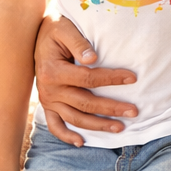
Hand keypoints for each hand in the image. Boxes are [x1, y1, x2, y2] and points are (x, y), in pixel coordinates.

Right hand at [35, 12, 137, 144]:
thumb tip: (93, 58)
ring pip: (74, 118)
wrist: (37, 34)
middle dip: (111, 108)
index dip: (111, 78)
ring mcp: (47, 99)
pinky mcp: (47, 105)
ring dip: (97, 125)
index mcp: (53, 71)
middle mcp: (49, 89)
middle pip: (85, 103)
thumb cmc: (56, 29)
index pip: (88, 78)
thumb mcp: (66, 29)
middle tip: (134, 112)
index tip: (133, 78)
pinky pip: (55, 125)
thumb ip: (79, 43)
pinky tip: (82, 142)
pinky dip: (66, 135)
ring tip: (120, 128)